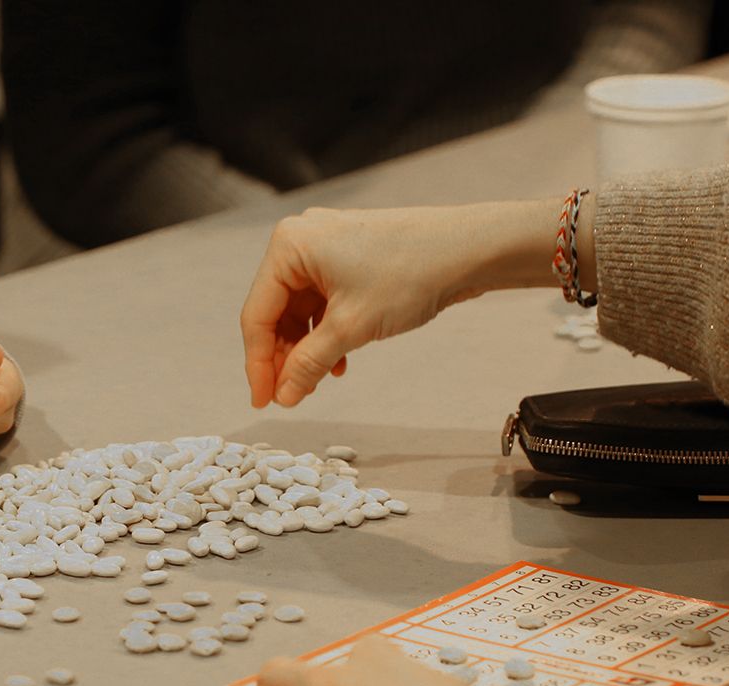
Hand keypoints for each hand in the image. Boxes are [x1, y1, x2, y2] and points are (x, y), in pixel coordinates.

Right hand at [242, 203, 546, 408]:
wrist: (470, 249)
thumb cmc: (410, 273)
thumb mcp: (351, 327)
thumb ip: (308, 363)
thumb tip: (283, 396)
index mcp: (288, 247)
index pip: (257, 315)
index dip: (258, 364)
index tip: (262, 401)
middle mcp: (301, 241)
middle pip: (276, 313)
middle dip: (283, 358)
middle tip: (289, 397)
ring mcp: (326, 248)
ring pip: (300, 312)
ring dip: (306, 350)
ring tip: (317, 382)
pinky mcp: (349, 258)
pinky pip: (322, 303)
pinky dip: (326, 334)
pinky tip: (338, 362)